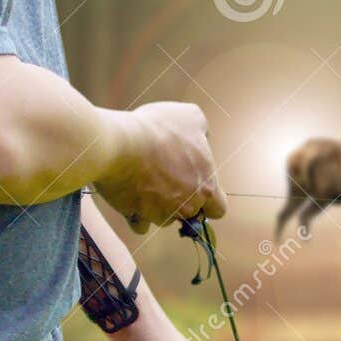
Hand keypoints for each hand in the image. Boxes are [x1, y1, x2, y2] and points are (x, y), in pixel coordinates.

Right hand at [96, 102, 227, 232]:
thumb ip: (202, 130)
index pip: (218, 209)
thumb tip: (202, 137)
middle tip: (165, 177)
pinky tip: (131, 195)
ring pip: (164, 217)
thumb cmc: (159, 129)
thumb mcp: (191, 116)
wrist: (122, 144)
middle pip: (189, 212)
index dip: (209, 200)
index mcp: (206, 186)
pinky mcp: (137, 217)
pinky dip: (136, 213)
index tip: (197, 189)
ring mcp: (162, 214)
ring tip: (144, 179)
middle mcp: (187, 206)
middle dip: (180, 200)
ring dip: (157, 205)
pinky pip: (140, 223)